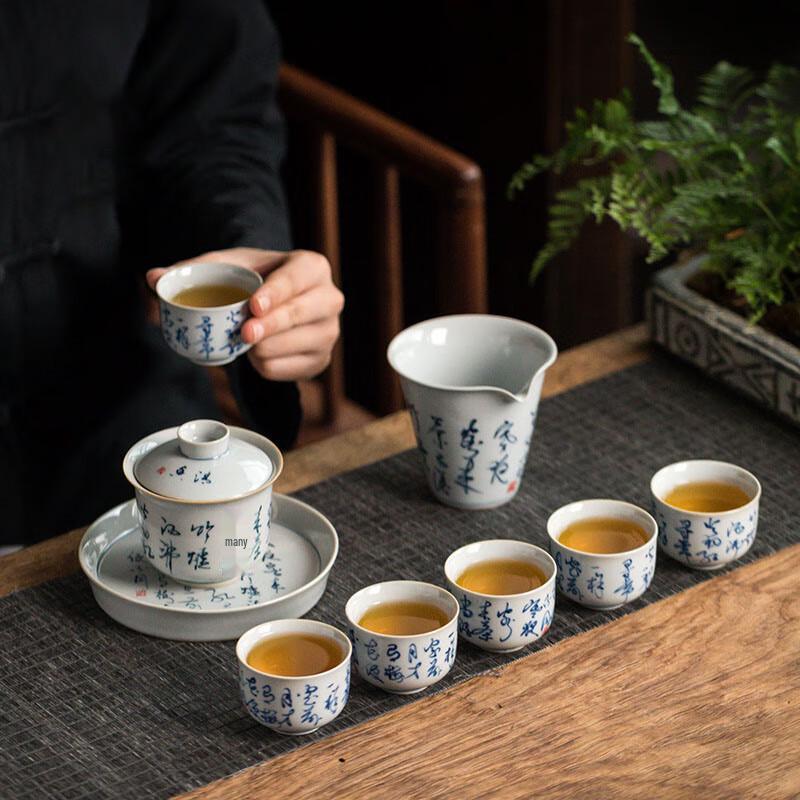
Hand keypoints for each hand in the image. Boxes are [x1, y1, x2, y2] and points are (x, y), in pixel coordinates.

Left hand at [146, 248, 343, 379]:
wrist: (275, 303)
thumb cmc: (253, 280)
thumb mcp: (226, 267)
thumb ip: (191, 270)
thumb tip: (154, 278)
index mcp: (312, 267)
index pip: (299, 278)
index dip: (278, 293)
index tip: (253, 306)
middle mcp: (330, 298)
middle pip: (302, 315)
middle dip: (272, 326)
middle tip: (244, 334)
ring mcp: (329, 332)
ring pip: (297, 346)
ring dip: (264, 348)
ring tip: (246, 339)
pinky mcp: (321, 360)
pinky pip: (290, 370)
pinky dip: (267, 366)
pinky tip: (257, 354)